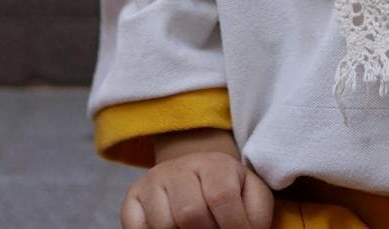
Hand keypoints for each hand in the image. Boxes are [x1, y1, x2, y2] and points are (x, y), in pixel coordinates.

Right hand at [121, 150, 273, 228]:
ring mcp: (153, 181)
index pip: (221, 197)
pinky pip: (136, 227)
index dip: (232, 226)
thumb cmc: (230, 191)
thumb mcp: (251, 196)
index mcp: (215, 165)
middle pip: (190, 213)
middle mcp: (179, 168)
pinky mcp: (132, 197)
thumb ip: (256, 215)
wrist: (197, 173)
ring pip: (163, 224)